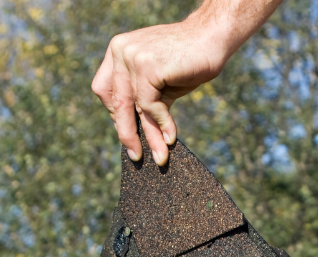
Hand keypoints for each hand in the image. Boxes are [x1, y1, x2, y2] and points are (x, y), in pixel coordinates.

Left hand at [92, 0, 284, 165]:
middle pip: (114, 101)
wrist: (212, 39)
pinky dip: (161, 123)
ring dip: (149, 135)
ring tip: (160, 156)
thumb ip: (145, 101)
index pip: (105, 90)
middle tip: (136, 155)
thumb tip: (138, 136)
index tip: (129, 132)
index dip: (116, 114)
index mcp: (117, 51)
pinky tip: (171, 136)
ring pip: (133, 106)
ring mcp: (131, 56)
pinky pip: (149, 105)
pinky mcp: (147, 66)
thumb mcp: (160, 83)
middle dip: (126, 132)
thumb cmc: (188, 61)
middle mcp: (120, 50)